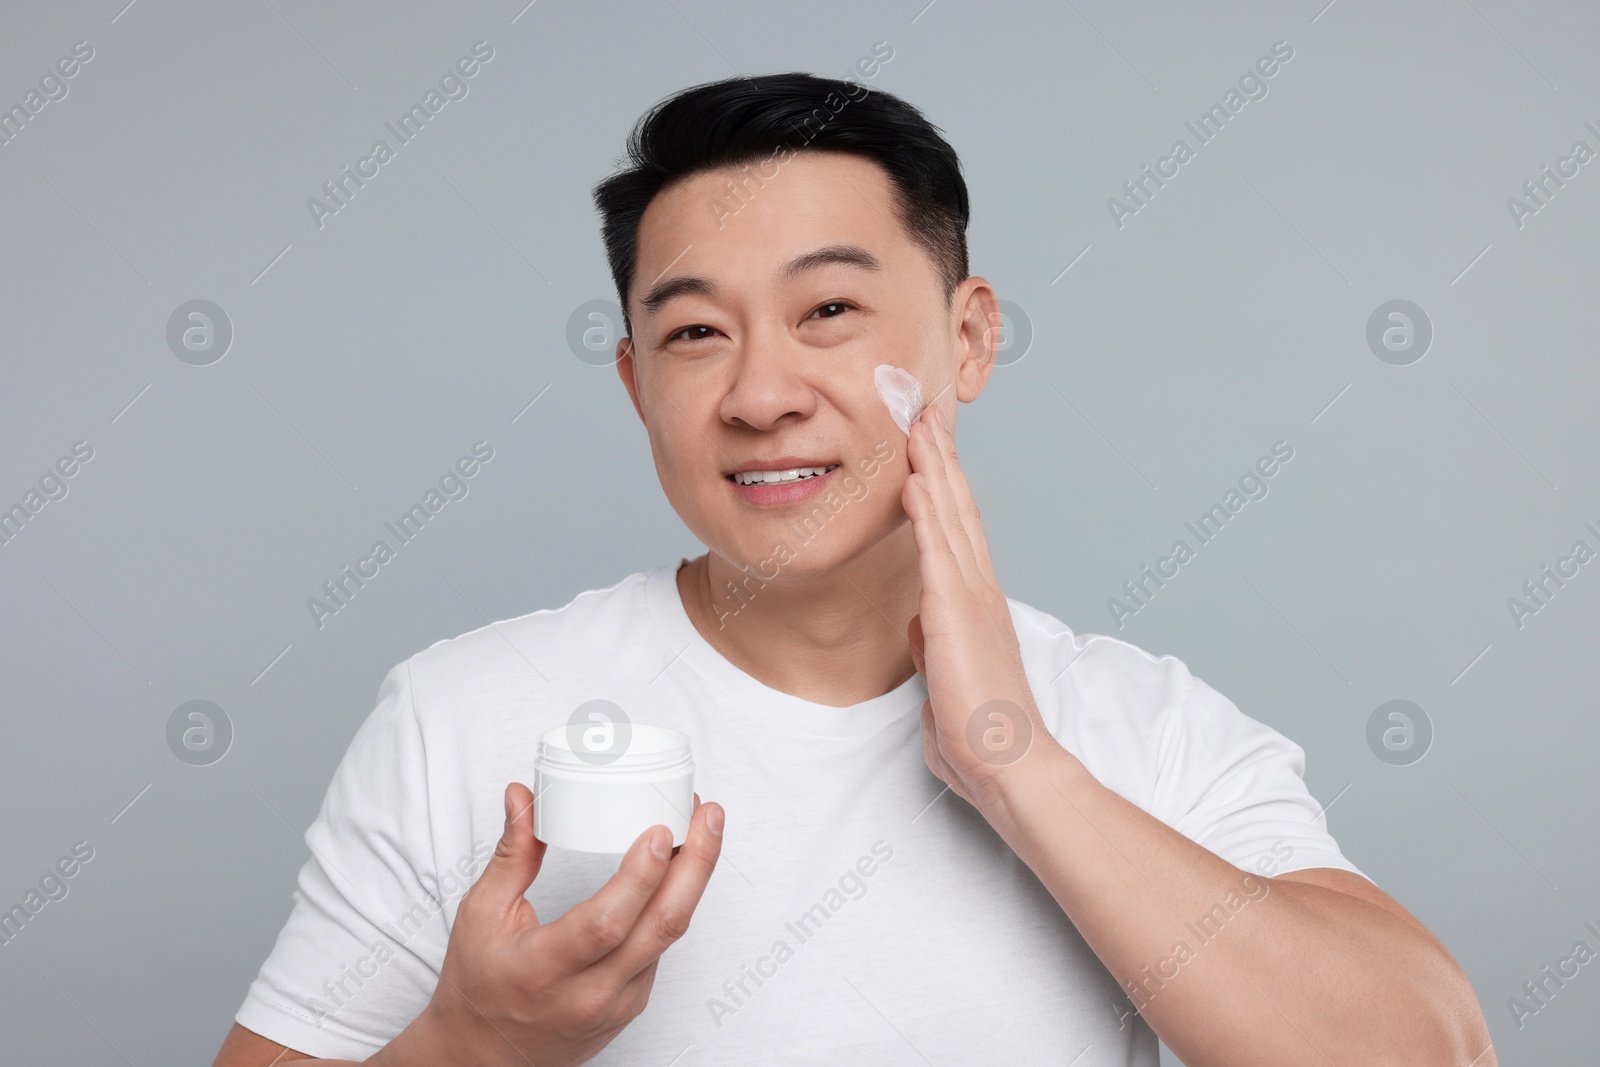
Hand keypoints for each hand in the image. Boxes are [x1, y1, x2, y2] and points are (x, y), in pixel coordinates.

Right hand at [385, 782, 723, 1066]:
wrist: (484, 1059)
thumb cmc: (478, 988)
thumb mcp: (481, 916)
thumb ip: (512, 854)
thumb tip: (524, 796)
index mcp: (545, 969)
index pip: (606, 923)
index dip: (641, 876)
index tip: (661, 830)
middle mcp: (590, 992)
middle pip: (662, 926)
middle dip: (696, 864)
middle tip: (710, 815)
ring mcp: (619, 1003)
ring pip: (670, 936)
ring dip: (693, 879)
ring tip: (703, 828)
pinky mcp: (633, 1004)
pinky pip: (662, 948)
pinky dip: (673, 903)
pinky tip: (679, 868)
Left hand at [902, 404, 1055, 806]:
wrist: (1008, 765)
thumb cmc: (981, 734)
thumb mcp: (947, 680)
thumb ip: (935, 647)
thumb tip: (922, 628)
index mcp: (976, 606)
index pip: (959, 533)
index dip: (945, 487)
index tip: (930, 450)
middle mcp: (979, 592)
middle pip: (959, 510)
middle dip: (940, 458)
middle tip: (926, 413)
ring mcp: (971, 600)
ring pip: (951, 518)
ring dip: (933, 468)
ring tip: (919, 424)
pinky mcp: (956, 616)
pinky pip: (937, 553)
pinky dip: (926, 513)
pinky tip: (915, 480)